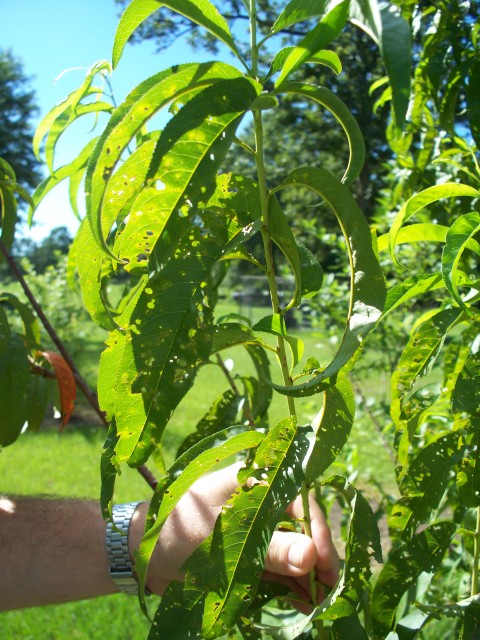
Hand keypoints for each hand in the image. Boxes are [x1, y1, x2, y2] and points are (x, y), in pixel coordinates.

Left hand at [131, 463, 338, 601]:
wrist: (140, 552)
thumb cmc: (175, 530)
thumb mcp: (220, 540)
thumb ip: (266, 549)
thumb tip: (312, 556)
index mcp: (253, 481)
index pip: (298, 500)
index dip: (317, 530)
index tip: (324, 564)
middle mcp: (260, 503)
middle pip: (302, 526)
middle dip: (317, 557)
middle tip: (329, 590)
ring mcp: (256, 530)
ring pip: (294, 550)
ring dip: (308, 575)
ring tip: (319, 603)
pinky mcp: (250, 554)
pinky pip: (279, 568)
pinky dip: (292, 586)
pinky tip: (303, 604)